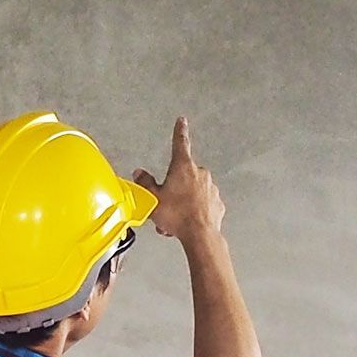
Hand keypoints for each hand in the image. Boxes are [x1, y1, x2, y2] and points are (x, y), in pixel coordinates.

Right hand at [133, 117, 224, 244]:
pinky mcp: (217, 203)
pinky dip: (196, 210)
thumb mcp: (153, 199)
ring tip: (176, 217)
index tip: (182, 121)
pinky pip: (204, 203)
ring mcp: (211, 188)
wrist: (200, 235)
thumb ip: (145, 183)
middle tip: (167, 202)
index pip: (180, 143)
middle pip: (185, 174)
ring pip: (194, 190)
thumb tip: (139, 173)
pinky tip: (188, 221)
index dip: (180, 131)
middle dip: (176, 186)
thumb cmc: (177, 216)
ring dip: (185, 200)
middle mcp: (200, 173)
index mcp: (183, 167)